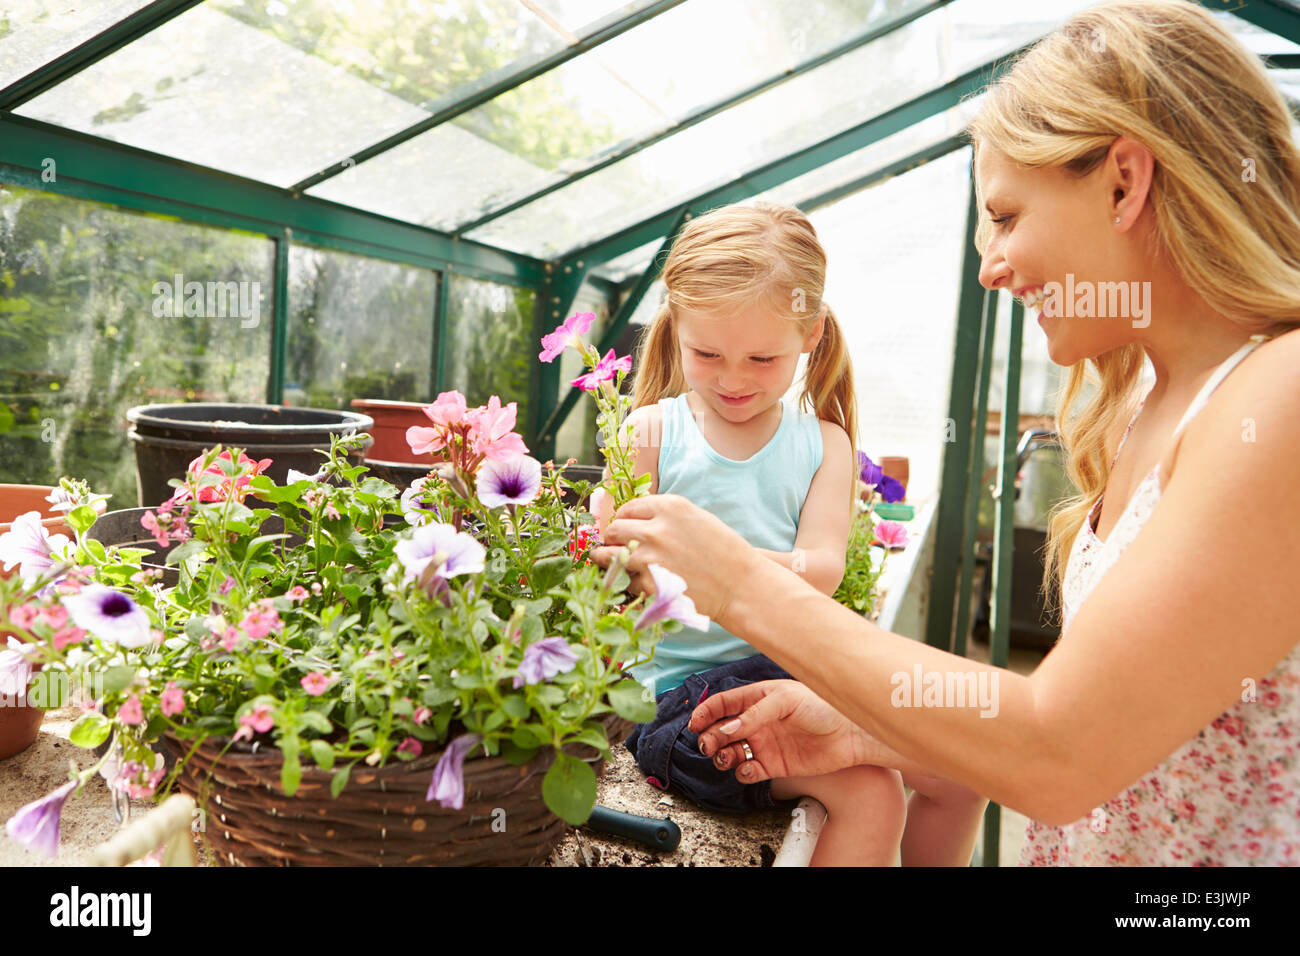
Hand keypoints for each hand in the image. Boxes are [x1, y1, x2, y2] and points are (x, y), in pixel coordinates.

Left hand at [590, 494, 760, 622]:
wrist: (741, 586)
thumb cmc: (725, 553)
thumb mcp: (697, 519)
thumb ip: (666, 517)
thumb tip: (636, 520)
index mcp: (670, 507)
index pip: (629, 507)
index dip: (624, 518)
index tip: (624, 526)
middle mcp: (656, 529)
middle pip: (614, 528)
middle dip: (613, 537)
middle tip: (615, 545)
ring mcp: (649, 558)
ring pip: (608, 555)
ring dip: (606, 559)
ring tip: (608, 562)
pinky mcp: (648, 584)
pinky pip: (624, 580)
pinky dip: (628, 582)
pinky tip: (637, 582)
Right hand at [687, 679, 867, 783]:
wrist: (849, 735)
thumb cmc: (822, 708)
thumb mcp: (785, 701)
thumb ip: (754, 715)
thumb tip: (727, 728)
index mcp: (757, 699)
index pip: (723, 704)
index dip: (705, 712)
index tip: (694, 724)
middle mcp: (757, 722)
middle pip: (721, 730)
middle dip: (709, 737)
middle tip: (708, 745)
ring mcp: (764, 744)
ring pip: (730, 752)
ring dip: (722, 756)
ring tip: (726, 757)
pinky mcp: (773, 765)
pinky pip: (748, 771)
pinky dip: (743, 772)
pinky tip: (750, 769)